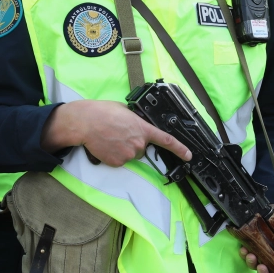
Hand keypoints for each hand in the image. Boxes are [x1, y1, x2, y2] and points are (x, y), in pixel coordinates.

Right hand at [41, 100, 190, 166]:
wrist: (85, 122)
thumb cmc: (102, 112)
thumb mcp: (125, 110)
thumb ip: (136, 120)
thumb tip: (137, 125)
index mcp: (143, 129)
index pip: (167, 140)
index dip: (180, 149)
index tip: (188, 156)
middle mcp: (138, 143)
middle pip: (142, 148)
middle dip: (134, 142)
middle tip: (120, 133)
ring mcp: (128, 154)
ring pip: (130, 154)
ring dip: (123, 148)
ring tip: (110, 137)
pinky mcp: (117, 162)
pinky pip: (119, 160)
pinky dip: (114, 154)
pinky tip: (106, 144)